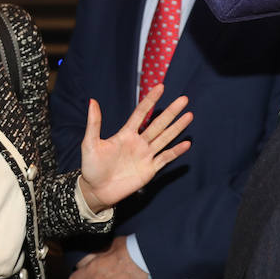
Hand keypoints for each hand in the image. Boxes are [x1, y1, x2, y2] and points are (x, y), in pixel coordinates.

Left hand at [78, 85, 192, 212]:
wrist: (96, 191)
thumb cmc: (91, 167)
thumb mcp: (90, 144)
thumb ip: (94, 123)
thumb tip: (92, 101)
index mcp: (125, 134)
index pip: (141, 113)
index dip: (150, 100)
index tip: (160, 87)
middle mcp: (138, 142)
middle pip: (158, 124)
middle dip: (171, 112)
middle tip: (184, 99)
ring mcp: (145, 155)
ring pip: (165, 138)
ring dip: (177, 128)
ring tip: (189, 115)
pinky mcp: (149, 169)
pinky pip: (165, 158)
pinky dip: (176, 152)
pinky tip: (186, 143)